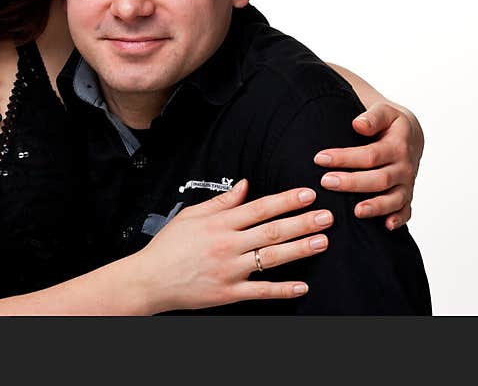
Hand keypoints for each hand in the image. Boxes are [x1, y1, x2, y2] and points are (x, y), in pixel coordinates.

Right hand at [136, 179, 332, 312]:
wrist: (150, 278)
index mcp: (219, 223)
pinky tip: (302, 286)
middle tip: (327, 216)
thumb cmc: (169, 245)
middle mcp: (228, 245)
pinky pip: (261, 291)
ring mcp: (230, 270)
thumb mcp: (192, 215)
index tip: (307, 194)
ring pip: (272, 257)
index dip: (286, 200)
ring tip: (323, 241)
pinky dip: (282, 289)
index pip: (259, 208)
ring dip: (300, 249)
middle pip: (272, 230)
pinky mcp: (229, 293)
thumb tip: (246, 185)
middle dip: (302, 222)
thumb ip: (222, 201)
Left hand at [313, 101, 423, 229]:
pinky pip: (406, 211)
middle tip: (326, 182)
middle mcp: (404, 166)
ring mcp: (406, 183)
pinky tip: (386, 227)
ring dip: (375, 206)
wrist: (409, 135)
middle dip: (352, 182)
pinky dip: (398, 220)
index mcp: (397, 145)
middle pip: (380, 179)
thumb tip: (358, 124)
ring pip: (394, 199)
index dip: (345, 158)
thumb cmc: (389, 123)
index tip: (319, 158)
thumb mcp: (384, 111)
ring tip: (355, 211)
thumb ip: (373, 116)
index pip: (370, 154)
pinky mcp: (407, 196)